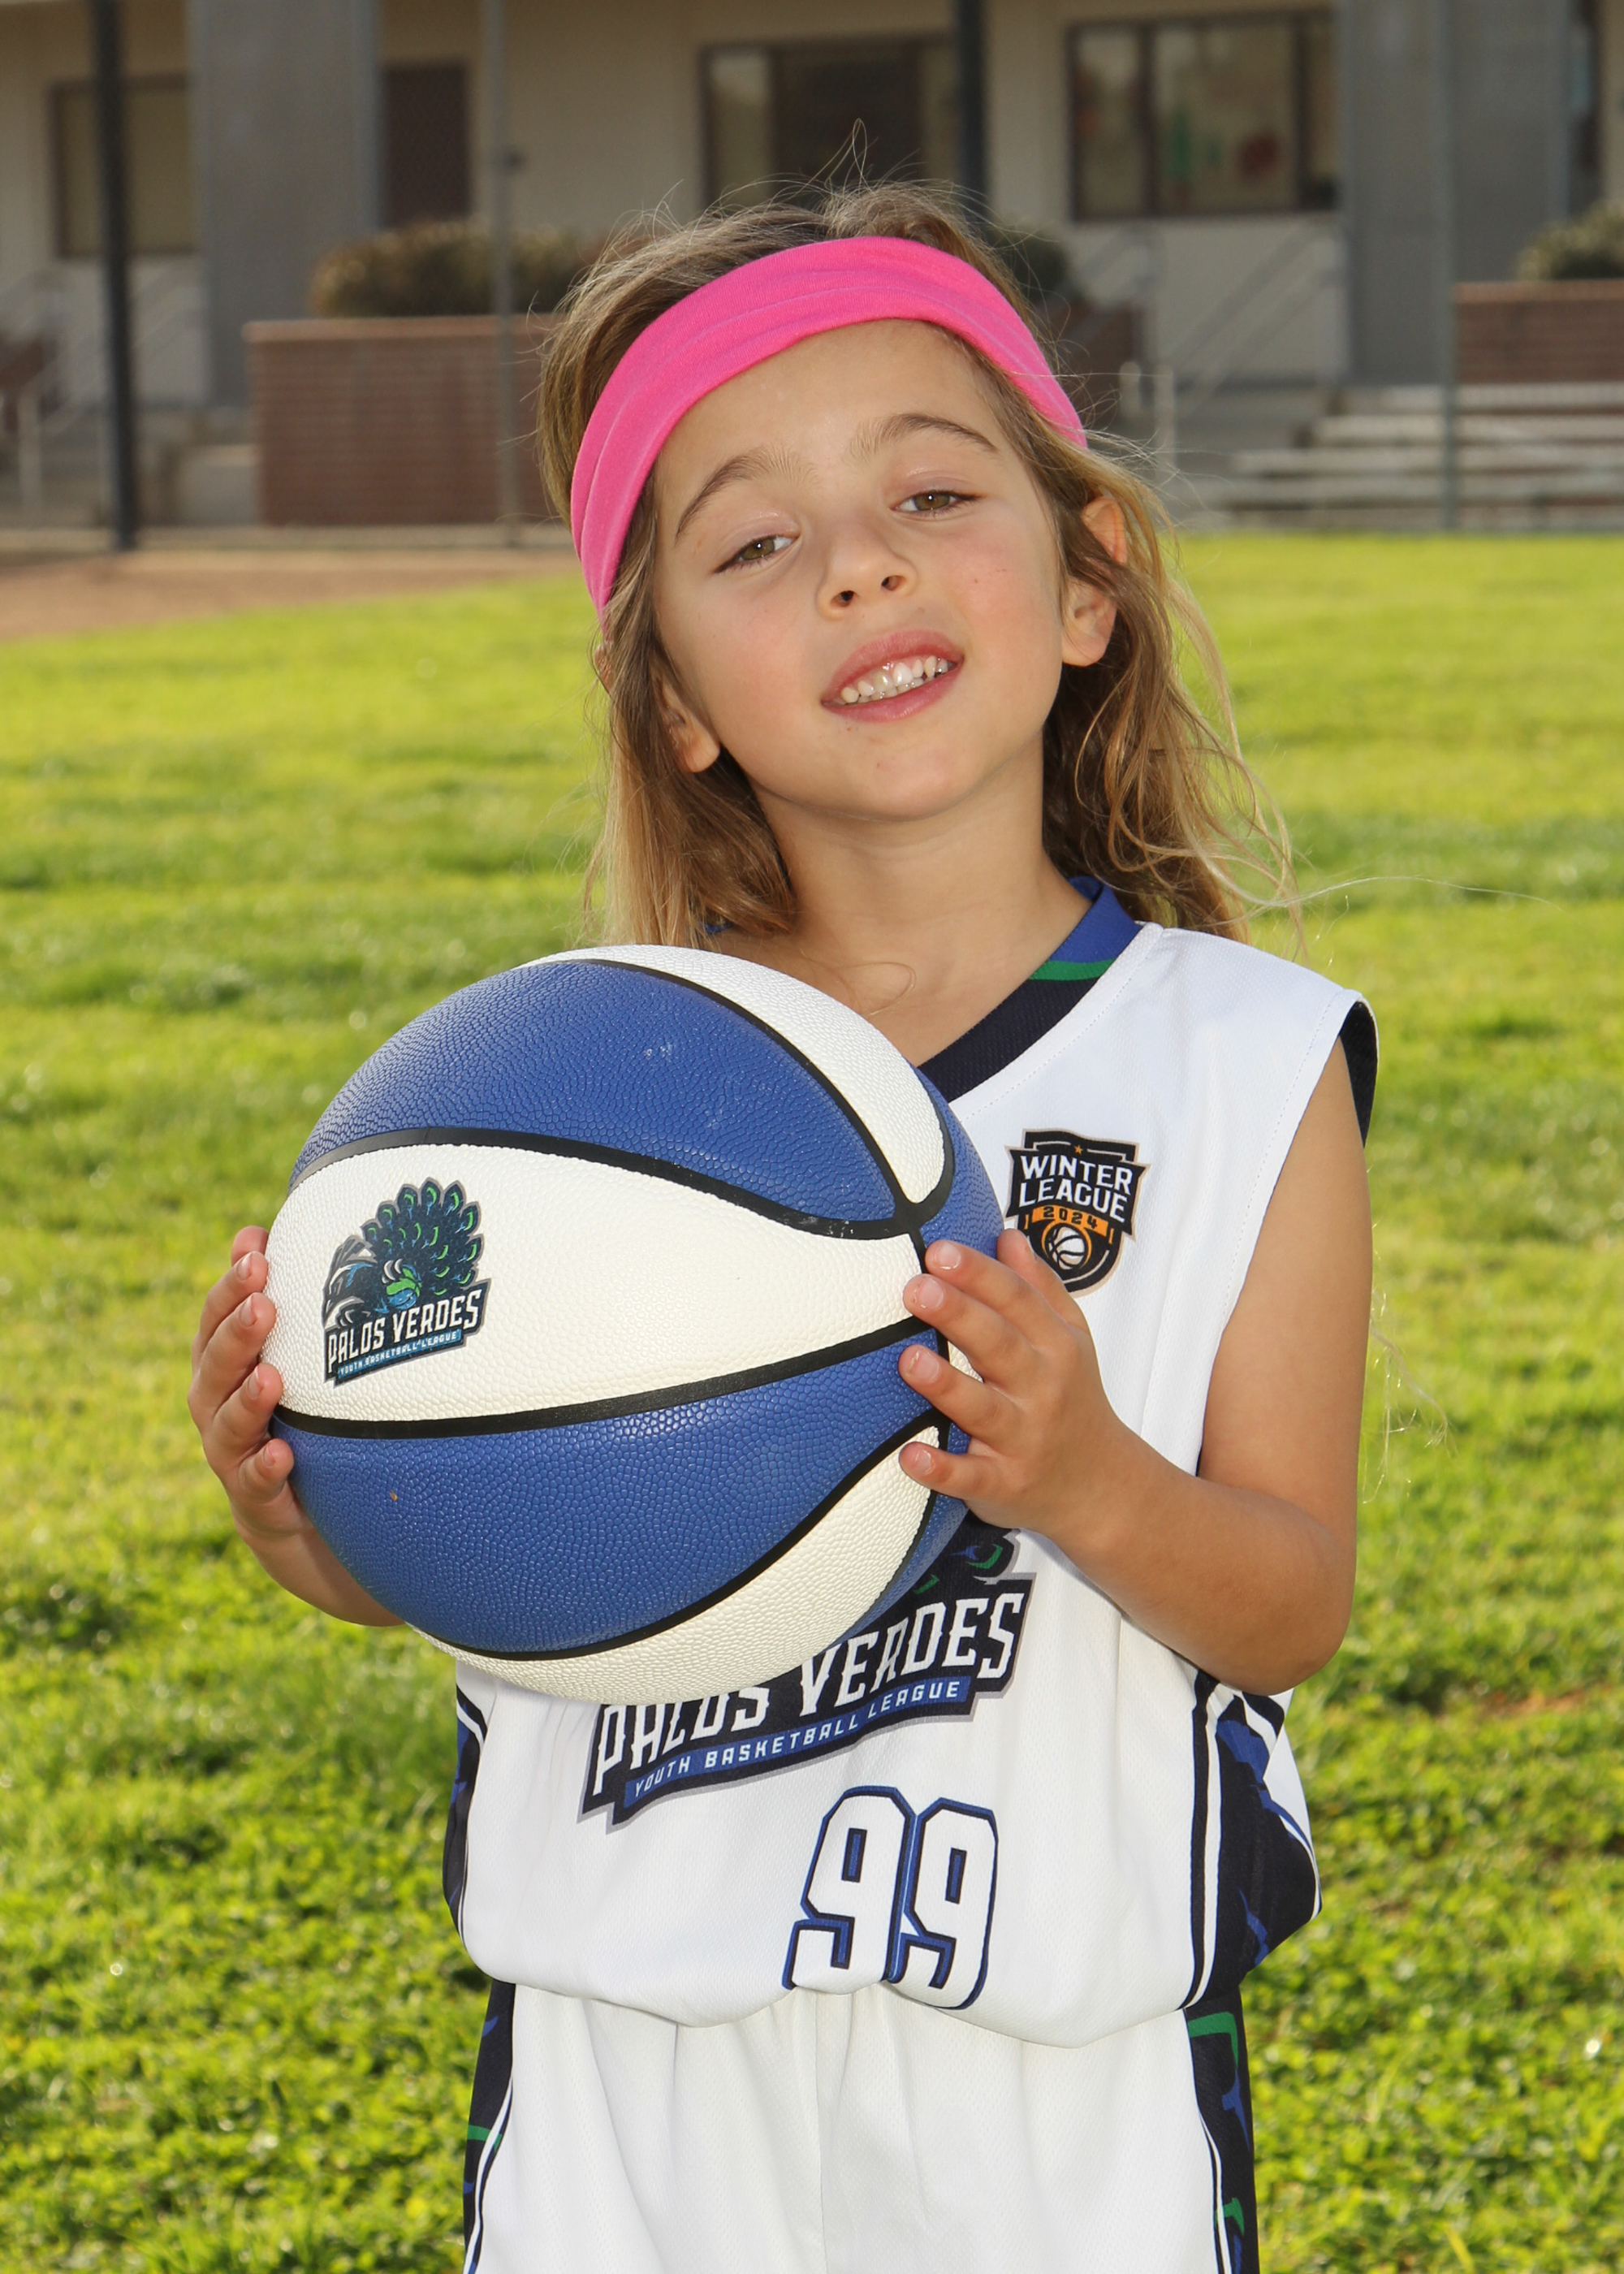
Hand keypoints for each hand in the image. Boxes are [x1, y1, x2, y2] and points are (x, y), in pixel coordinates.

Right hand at [188, 1228, 303, 1544]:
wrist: (297, 1506)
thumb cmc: (291, 1409)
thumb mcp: (283, 1353)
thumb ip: (269, 1298)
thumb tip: (253, 1232)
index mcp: (221, 1361)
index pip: (216, 1317)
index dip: (231, 1286)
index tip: (258, 1257)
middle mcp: (215, 1402)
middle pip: (216, 1362)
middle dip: (238, 1332)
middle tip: (264, 1304)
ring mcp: (230, 1449)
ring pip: (227, 1421)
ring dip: (247, 1398)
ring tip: (271, 1377)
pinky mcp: (253, 1495)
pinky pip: (254, 1480)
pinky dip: (266, 1467)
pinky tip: (283, 1454)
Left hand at [895, 1230, 1128, 1546]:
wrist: (1103, 1487)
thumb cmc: (1073, 1399)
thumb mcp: (1070, 1340)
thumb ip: (1038, 1288)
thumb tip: (1007, 1237)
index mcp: (1055, 1345)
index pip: (1017, 1299)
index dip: (979, 1274)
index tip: (939, 1250)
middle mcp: (1041, 1388)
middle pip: (999, 1344)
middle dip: (959, 1314)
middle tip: (916, 1287)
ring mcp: (1022, 1439)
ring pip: (982, 1409)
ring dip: (946, 1386)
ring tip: (908, 1360)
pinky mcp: (1003, 1484)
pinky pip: (970, 1479)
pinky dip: (942, 1470)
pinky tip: (910, 1456)